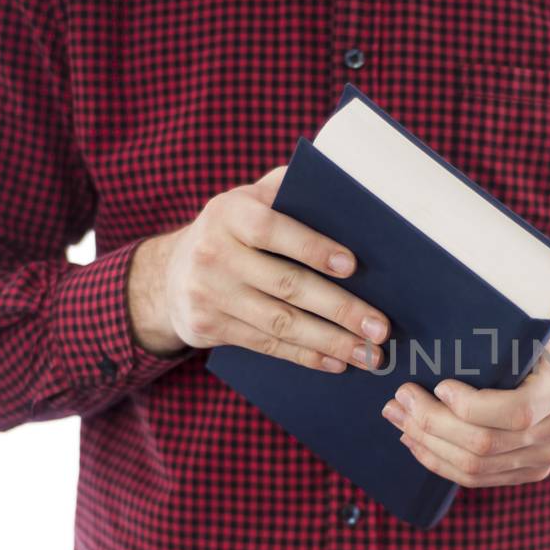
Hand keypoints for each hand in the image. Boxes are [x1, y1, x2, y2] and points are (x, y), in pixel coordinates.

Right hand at [127, 167, 388, 371]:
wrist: (169, 274)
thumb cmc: (233, 231)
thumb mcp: (249, 200)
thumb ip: (288, 190)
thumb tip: (347, 188)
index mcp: (230, 213)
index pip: (273, 229)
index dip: (312, 247)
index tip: (352, 266)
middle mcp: (213, 252)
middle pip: (286, 285)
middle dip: (340, 309)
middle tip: (380, 328)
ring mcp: (208, 293)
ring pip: (280, 323)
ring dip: (330, 342)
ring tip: (369, 355)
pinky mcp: (207, 327)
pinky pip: (265, 344)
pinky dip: (305, 356)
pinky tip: (335, 362)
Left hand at [381, 329, 549, 486]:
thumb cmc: (529, 342)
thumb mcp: (524, 328)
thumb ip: (499, 330)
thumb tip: (443, 313)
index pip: (517, 412)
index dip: (471, 407)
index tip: (438, 386)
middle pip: (486, 444)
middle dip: (433, 423)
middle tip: (400, 398)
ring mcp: (545, 457)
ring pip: (475, 467)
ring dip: (427, 443)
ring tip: (399, 418)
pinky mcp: (528, 473)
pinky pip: (476, 479)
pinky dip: (438, 461)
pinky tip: (415, 441)